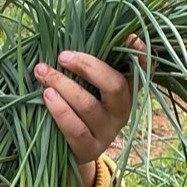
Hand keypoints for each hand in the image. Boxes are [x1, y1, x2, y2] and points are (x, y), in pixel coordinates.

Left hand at [35, 37, 141, 181]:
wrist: (70, 150)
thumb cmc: (76, 108)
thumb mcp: (86, 86)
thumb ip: (86, 67)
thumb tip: (68, 36)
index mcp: (126, 91)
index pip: (142, 71)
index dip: (140, 55)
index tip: (130, 37)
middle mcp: (122, 110)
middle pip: (115, 85)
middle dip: (88, 66)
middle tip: (62, 55)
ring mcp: (108, 131)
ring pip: (90, 106)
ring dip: (65, 85)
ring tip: (43, 73)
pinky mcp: (90, 148)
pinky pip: (76, 129)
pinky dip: (60, 111)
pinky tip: (47, 96)